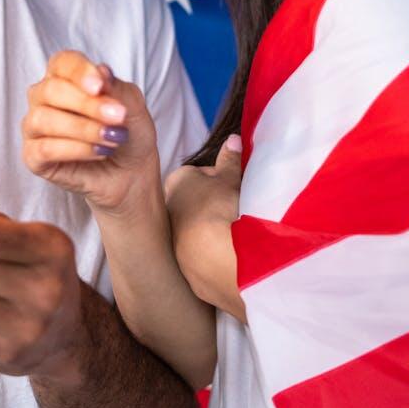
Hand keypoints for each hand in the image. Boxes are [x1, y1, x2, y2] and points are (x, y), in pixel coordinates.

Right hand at [22, 50, 160, 215]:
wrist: (132, 173)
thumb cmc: (128, 132)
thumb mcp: (132, 106)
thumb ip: (116, 88)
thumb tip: (102, 72)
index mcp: (65, 77)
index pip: (62, 63)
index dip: (79, 72)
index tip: (100, 86)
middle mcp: (43, 98)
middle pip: (52, 90)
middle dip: (87, 105)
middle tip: (117, 117)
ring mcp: (35, 127)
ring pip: (44, 119)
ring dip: (83, 129)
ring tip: (111, 139)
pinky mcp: (33, 156)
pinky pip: (43, 148)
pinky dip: (75, 150)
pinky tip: (99, 152)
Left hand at [164, 135, 245, 320]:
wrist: (215, 255)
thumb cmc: (221, 206)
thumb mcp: (231, 177)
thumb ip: (231, 159)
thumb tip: (233, 138)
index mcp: (177, 181)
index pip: (201, 174)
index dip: (223, 180)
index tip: (236, 187)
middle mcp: (169, 208)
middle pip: (199, 201)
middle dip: (218, 204)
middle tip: (239, 209)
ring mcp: (175, 239)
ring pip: (201, 229)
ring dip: (218, 230)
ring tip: (239, 233)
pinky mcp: (186, 268)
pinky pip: (207, 255)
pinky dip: (219, 253)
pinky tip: (234, 255)